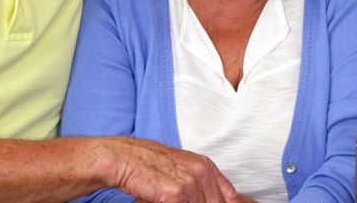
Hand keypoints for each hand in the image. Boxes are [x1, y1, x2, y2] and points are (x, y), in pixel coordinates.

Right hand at [106, 137, 240, 202]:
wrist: (127, 158)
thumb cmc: (151, 163)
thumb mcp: (184, 166)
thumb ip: (203, 182)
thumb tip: (224, 199)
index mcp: (206, 165)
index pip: (229, 196)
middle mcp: (201, 173)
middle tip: (185, 201)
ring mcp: (189, 184)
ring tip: (176, 200)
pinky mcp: (175, 196)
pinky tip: (166, 202)